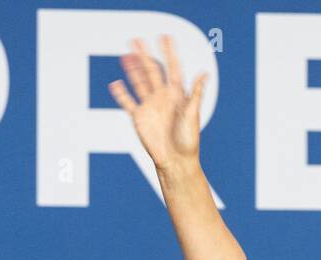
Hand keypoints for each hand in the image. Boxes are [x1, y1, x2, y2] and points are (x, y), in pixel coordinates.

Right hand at [108, 34, 205, 169]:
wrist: (175, 160)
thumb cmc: (188, 140)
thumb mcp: (193, 115)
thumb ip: (196, 94)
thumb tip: (204, 73)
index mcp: (177, 95)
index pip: (172, 68)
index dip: (169, 53)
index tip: (165, 37)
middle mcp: (162, 97)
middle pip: (152, 71)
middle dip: (145, 55)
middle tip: (137, 39)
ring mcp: (150, 106)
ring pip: (139, 82)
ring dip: (132, 69)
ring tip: (126, 55)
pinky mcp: (139, 117)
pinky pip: (128, 102)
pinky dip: (121, 94)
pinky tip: (115, 83)